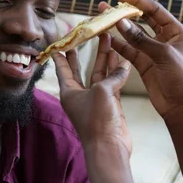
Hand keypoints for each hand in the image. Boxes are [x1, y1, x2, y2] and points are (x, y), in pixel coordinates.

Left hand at [52, 34, 132, 154]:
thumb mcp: (102, 92)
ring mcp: (96, 99)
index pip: (62, 69)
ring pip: (99, 74)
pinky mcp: (111, 105)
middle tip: (89, 35)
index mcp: (69, 92)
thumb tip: (123, 65)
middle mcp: (81, 94)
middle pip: (82, 69)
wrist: (109, 147)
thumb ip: (112, 76)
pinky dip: (118, 72)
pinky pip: (113, 84)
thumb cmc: (98, 121)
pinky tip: (123, 60)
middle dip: (87, 52)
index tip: (58, 43)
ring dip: (104, 59)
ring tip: (108, 40)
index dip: (61, 55)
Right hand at [100, 0, 182, 122]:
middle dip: (125, 12)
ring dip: (118, 27)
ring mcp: (153, 52)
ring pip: (133, 35)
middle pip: (142, 20)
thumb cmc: (181, 79)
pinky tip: (105, 37)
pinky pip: (129, 50)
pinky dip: (118, 44)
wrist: (181, 107)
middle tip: (107, 4)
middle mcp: (165, 39)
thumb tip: (121, 22)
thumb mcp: (163, 55)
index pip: (154, 10)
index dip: (136, 0)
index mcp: (176, 32)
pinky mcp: (144, 64)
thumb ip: (141, 39)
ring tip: (101, 16)